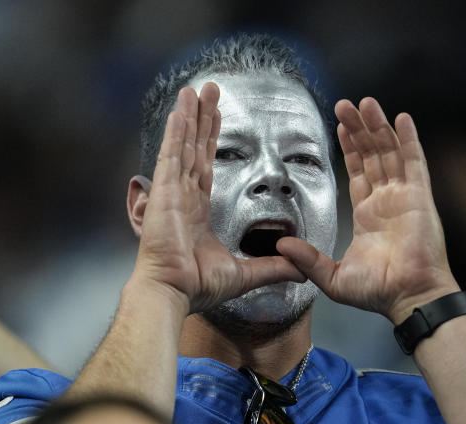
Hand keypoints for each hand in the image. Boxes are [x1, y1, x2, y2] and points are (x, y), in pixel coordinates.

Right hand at [133, 83, 303, 313]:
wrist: (174, 293)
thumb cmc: (198, 287)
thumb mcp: (245, 273)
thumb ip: (273, 266)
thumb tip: (301, 269)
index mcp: (197, 212)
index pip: (205, 167)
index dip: (210, 140)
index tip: (215, 119)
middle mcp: (183, 197)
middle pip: (195, 149)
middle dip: (202, 119)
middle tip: (207, 91)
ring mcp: (171, 192)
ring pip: (183, 145)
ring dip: (190, 116)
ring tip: (195, 89)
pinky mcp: (164, 192)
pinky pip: (172, 154)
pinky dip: (176, 131)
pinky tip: (181, 110)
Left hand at [277, 97, 458, 323]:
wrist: (407, 297)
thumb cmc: (378, 292)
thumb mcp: (332, 277)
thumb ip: (308, 259)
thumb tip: (280, 246)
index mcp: (369, 215)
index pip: (359, 172)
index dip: (350, 149)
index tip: (339, 127)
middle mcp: (387, 201)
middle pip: (373, 155)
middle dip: (358, 129)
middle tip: (345, 105)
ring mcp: (405, 196)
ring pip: (390, 152)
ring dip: (378, 127)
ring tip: (366, 104)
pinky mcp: (420, 196)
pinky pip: (415, 161)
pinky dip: (409, 139)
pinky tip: (400, 118)